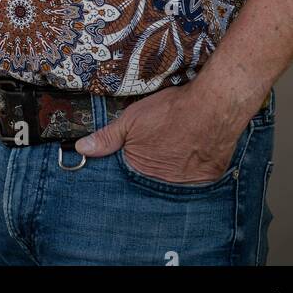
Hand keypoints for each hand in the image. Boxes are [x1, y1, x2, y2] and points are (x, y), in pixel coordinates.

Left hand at [74, 80, 244, 183]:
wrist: (211, 107)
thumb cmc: (170, 111)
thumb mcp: (132, 119)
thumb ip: (107, 137)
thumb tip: (82, 148)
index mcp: (140, 170)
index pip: (129, 174)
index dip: (133, 161)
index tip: (139, 152)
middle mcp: (162, 183)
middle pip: (151, 179)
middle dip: (152, 166)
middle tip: (161, 146)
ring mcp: (185, 184)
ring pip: (173, 180)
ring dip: (171, 169)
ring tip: (176, 148)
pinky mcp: (206, 179)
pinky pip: (195, 180)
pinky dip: (192, 168)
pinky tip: (192, 152)